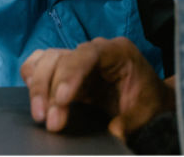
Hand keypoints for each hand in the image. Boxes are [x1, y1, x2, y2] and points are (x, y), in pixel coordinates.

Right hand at [20, 37, 175, 138]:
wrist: (150, 98)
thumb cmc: (149, 101)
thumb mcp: (146, 112)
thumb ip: (130, 121)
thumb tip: (114, 133)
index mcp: (117, 51)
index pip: (88, 54)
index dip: (71, 74)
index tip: (62, 100)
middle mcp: (94, 50)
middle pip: (61, 57)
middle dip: (50, 88)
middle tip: (50, 121)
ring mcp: (78, 58)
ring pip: (47, 60)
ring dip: (39, 87)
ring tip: (40, 115)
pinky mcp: (66, 70)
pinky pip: (41, 64)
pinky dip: (33, 77)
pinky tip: (35, 97)